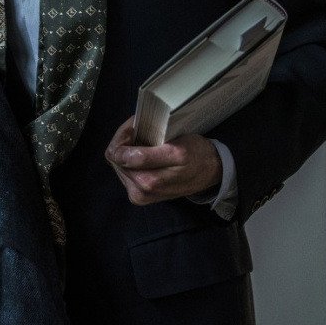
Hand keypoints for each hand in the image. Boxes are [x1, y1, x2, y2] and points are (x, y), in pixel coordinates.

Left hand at [104, 116, 222, 204]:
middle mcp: (144, 188)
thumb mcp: (175, 145)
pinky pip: (124, 174)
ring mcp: (141, 195)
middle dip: (124, 143)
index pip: (116, 152)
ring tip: (143, 145)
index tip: (134, 126)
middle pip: (115, 159)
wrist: (210, 172)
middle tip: (140, 132)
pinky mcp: (140, 198)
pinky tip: (142, 157)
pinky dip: (130, 163)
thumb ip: (145, 150)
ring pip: (118, 166)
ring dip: (127, 153)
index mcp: (152, 177)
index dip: (123, 135)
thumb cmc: (195, 153)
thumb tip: (118, 149)